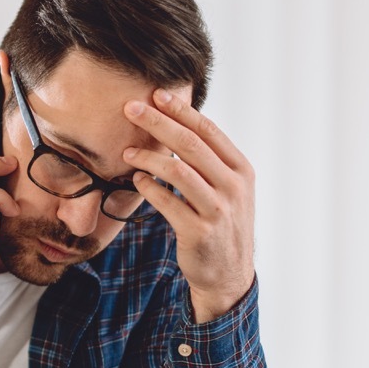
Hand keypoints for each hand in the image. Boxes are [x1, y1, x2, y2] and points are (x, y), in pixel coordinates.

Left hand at [122, 90, 255, 322]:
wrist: (229, 273)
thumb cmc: (221, 224)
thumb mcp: (227, 189)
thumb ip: (209, 162)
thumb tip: (177, 126)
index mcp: (241, 169)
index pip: (209, 131)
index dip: (181, 110)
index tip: (156, 94)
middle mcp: (234, 186)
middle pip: (191, 145)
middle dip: (158, 123)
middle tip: (131, 109)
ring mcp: (218, 209)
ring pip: (178, 171)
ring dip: (148, 157)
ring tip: (126, 152)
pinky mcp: (199, 231)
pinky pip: (168, 202)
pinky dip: (148, 188)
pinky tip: (136, 180)